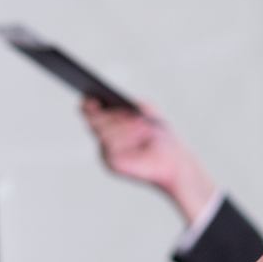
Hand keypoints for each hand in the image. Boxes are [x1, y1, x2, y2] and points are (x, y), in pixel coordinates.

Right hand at [80, 99, 216, 223]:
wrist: (175, 162)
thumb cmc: (162, 139)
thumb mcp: (148, 114)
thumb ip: (134, 106)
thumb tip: (119, 104)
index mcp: (108, 125)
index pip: (88, 112)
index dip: (87, 104)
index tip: (92, 98)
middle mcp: (103, 140)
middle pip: (93, 120)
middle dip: (111, 116)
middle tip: (129, 114)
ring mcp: (105, 153)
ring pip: (103, 132)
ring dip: (123, 126)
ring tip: (143, 125)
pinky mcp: (113, 164)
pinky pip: (111, 145)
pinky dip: (127, 137)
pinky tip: (141, 136)